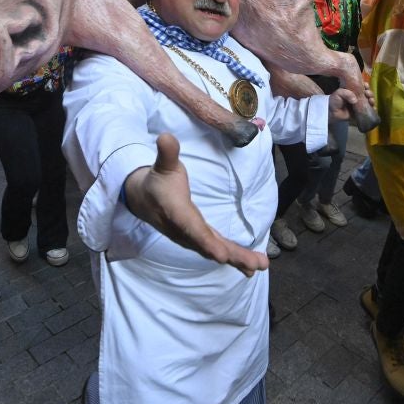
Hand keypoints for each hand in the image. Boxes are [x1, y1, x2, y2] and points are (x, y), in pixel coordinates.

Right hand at [123, 134, 268, 276]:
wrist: (143, 199)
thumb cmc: (158, 180)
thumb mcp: (163, 165)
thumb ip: (167, 153)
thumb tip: (165, 136)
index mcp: (177, 213)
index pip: (193, 229)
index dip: (206, 242)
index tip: (222, 255)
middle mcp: (185, 230)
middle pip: (210, 246)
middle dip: (233, 255)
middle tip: (255, 264)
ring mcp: (192, 237)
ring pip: (216, 250)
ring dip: (238, 259)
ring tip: (260, 265)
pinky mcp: (199, 238)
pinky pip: (218, 249)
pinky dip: (234, 257)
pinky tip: (250, 266)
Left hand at [329, 86, 372, 122]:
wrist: (332, 113)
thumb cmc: (334, 101)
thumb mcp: (338, 94)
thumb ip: (346, 94)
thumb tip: (355, 100)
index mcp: (353, 90)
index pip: (362, 86)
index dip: (365, 85)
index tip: (365, 86)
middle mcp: (358, 96)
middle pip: (367, 93)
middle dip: (369, 93)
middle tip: (367, 94)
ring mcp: (360, 104)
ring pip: (369, 101)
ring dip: (372, 100)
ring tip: (370, 100)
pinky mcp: (361, 112)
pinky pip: (369, 110)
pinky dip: (373, 109)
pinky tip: (373, 108)